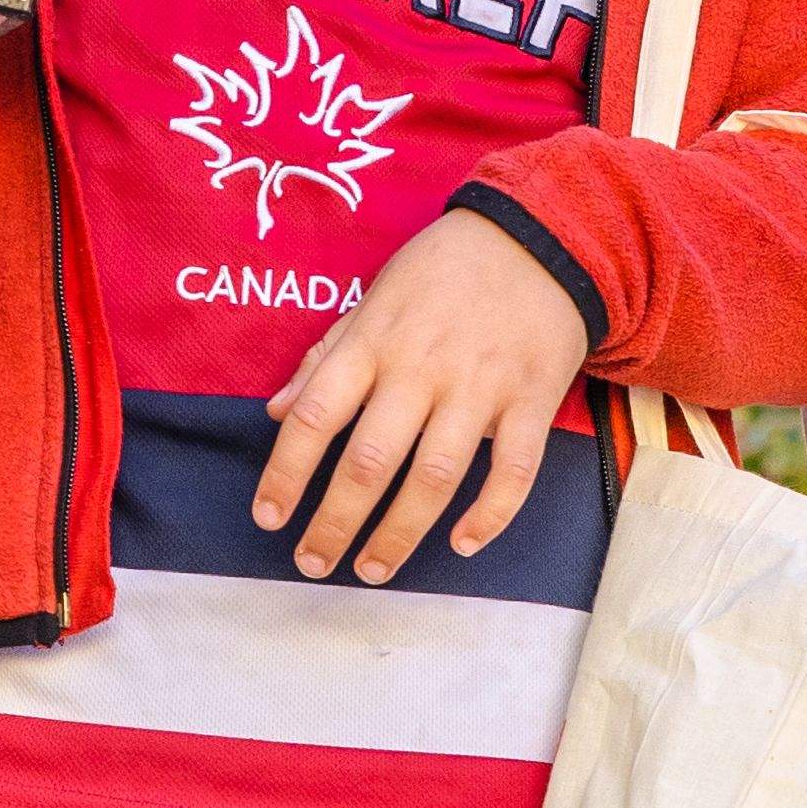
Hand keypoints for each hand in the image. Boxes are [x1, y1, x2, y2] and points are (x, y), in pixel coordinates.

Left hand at [255, 206, 593, 583]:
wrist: (538, 237)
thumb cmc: (443, 270)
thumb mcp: (373, 296)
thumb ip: (325, 356)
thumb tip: (275, 412)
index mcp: (373, 342)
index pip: (314, 417)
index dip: (285, 473)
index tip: (268, 517)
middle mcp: (420, 369)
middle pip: (369, 461)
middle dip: (335, 522)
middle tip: (313, 562)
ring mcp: (479, 387)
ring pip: (434, 476)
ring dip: (399, 533)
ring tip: (372, 569)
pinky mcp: (532, 401)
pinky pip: (512, 470)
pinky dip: (490, 513)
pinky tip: (463, 543)